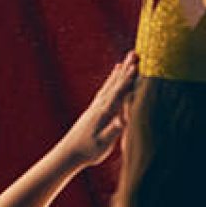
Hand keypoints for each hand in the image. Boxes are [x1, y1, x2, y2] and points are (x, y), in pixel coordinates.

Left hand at [65, 51, 137, 165]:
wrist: (69, 153)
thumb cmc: (88, 151)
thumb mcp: (102, 144)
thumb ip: (113, 131)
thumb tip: (123, 121)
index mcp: (104, 113)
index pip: (118, 93)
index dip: (127, 80)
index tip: (137, 66)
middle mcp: (99, 106)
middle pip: (115, 84)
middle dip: (126, 69)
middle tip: (135, 53)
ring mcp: (96, 106)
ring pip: (110, 84)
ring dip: (120, 71)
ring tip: (127, 59)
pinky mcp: (94, 108)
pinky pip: (105, 89)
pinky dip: (112, 79)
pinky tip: (115, 72)